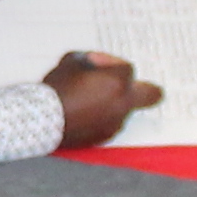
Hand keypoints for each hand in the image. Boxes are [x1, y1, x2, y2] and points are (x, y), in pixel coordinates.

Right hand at [46, 49, 160, 149]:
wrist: (43, 118)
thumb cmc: (58, 88)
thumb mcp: (72, 60)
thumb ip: (91, 60)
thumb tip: (95, 65)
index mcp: (118, 82)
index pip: (127, 68)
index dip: (112, 64)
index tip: (98, 65)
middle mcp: (123, 104)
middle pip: (153, 94)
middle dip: (148, 88)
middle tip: (137, 86)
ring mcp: (116, 122)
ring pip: (126, 109)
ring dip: (115, 102)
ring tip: (91, 99)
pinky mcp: (105, 136)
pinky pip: (111, 122)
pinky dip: (102, 117)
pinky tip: (84, 113)